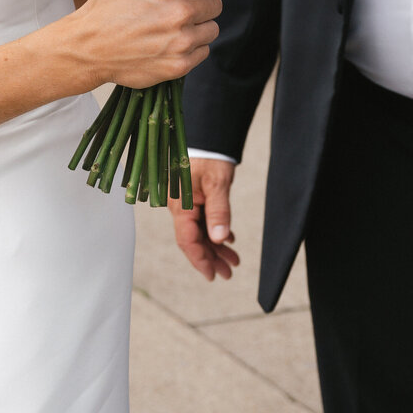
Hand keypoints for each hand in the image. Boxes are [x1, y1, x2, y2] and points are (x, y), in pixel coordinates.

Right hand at [79, 0, 224, 88]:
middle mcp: (180, 14)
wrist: (88, 47)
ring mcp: (182, 43)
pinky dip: (192, 47)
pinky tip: (171, 42)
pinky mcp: (179, 66)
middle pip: (216, 3)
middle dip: (202, 0)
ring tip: (175, 25)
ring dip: (198, 26)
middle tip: (183, 3)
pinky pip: (203, 51)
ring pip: (212, 29)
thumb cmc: (106, 7)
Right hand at [169, 157, 239, 281]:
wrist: (209, 137)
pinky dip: (215, 232)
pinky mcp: (193, 198)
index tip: (213, 275)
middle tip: (228, 273)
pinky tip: (228, 240)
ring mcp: (185, 203)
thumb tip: (219, 238)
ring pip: (199, 232)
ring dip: (215, 247)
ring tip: (233, 261)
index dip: (200, 259)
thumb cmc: (210, 156)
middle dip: (211, 258)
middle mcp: (179, 207)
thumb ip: (219, 212)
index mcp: (180, 205)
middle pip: (193, 240)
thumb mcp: (217, 184)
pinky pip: (202, 222)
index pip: (188, 240)